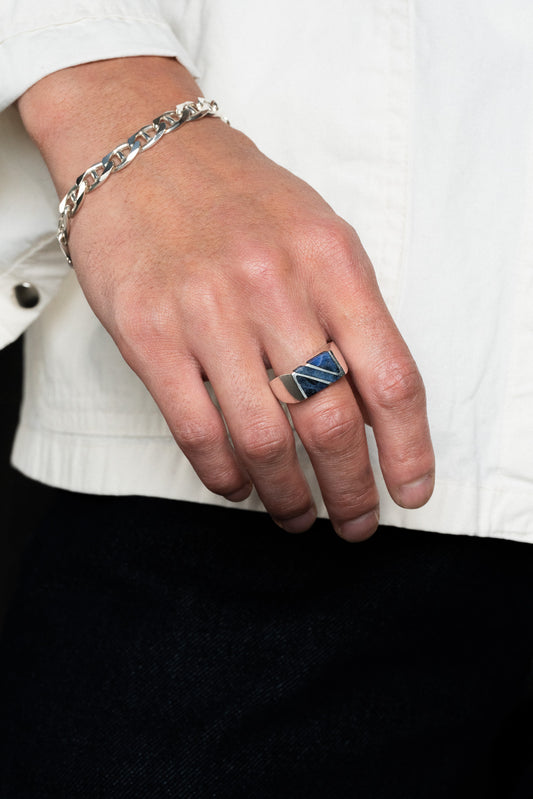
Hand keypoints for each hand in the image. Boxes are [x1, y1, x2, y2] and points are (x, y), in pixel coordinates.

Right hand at [19, 57, 434, 540]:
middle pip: (331, 422)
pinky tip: (237, 486)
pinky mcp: (150, 334)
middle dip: (350, 491)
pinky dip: (223, 475)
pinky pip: (196, 430)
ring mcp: (208, 312)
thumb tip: (372, 406)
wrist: (141, 149)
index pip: (391, 378)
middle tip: (353, 521)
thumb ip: (352, 313)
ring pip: (264, 439)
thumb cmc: (237, 198)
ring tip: (295, 515)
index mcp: (333, 262)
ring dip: (286, 496)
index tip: (410, 491)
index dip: (408, 451)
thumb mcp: (319, 235)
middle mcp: (275, 288)